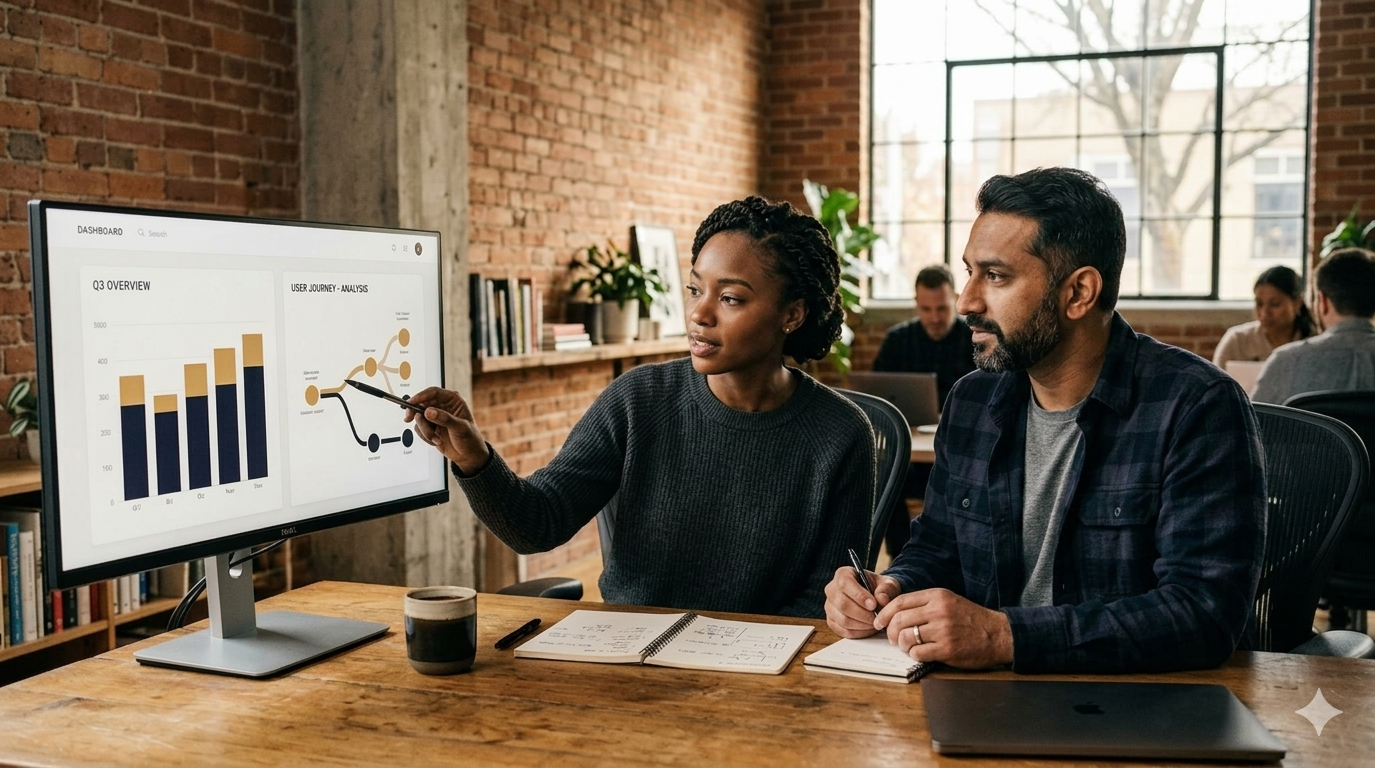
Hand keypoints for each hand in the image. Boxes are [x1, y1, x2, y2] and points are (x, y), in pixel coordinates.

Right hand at [403, 387, 490, 474]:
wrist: (468, 456)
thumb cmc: (470, 439)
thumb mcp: (460, 428)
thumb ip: (444, 419)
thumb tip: (428, 411)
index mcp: (453, 400)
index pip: (433, 392)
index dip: (420, 396)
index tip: (411, 403)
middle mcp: (443, 406)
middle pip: (421, 403)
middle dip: (415, 413)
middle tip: (408, 418)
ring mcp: (435, 416)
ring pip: (419, 418)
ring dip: (425, 430)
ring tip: (437, 439)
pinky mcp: (430, 427)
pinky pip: (419, 428)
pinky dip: (425, 436)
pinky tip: (437, 441)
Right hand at [824, 566, 901, 637]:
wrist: (876, 599)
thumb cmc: (880, 589)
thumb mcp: (888, 585)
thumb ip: (886, 590)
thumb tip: (881, 599)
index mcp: (843, 574)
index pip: (845, 583)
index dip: (859, 595)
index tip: (873, 605)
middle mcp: (832, 589)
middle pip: (842, 604)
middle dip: (862, 614)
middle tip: (876, 618)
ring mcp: (829, 606)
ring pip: (842, 619)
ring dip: (861, 625)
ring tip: (874, 623)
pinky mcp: (831, 621)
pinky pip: (843, 630)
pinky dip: (858, 632)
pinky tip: (868, 628)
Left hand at [875, 588, 1012, 669]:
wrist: (998, 634)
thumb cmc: (970, 619)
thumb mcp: (948, 602)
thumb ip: (924, 604)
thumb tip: (895, 614)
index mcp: (937, 596)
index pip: (900, 601)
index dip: (885, 613)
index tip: (879, 621)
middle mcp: (938, 611)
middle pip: (899, 620)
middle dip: (890, 631)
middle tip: (892, 638)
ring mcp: (943, 630)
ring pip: (906, 637)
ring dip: (902, 645)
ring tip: (908, 646)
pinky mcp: (947, 649)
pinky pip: (918, 652)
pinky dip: (914, 655)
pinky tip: (921, 653)